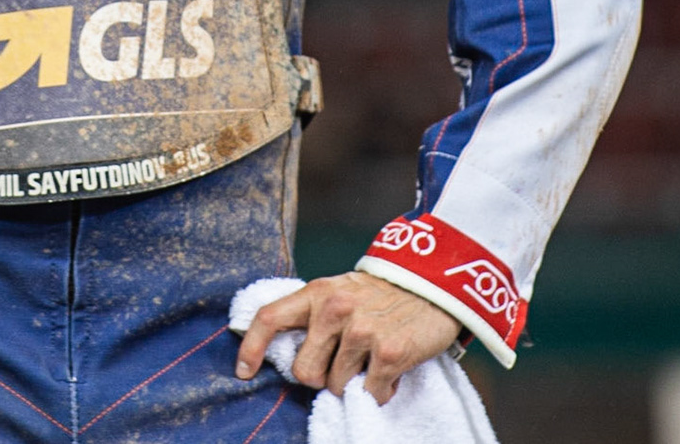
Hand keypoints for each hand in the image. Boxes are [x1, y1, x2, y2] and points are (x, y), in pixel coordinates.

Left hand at [234, 272, 460, 402]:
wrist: (435, 285)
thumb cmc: (382, 295)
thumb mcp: (340, 292)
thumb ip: (313, 317)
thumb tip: (286, 355)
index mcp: (317, 293)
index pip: (269, 318)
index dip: (250, 348)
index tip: (244, 372)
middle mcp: (334, 310)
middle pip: (302, 371)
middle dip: (319, 377)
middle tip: (341, 366)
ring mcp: (361, 331)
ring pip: (334, 386)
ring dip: (352, 383)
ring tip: (371, 362)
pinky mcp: (388, 352)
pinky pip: (369, 394)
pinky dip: (379, 392)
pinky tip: (390, 373)